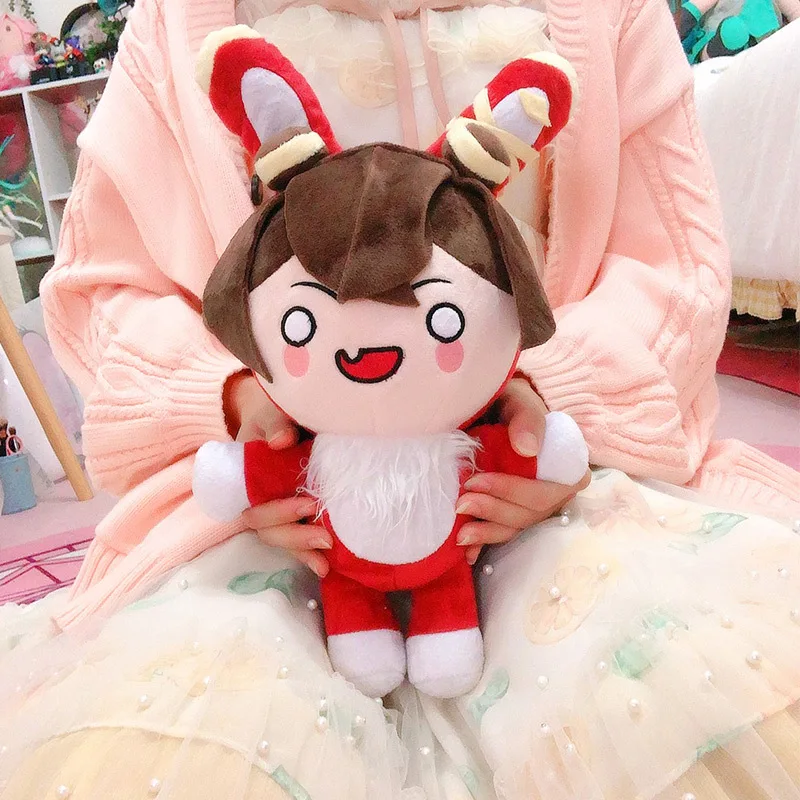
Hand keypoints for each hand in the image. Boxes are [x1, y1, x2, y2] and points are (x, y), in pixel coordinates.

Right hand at [225, 372, 330, 575]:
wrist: (299, 407)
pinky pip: (298, 536)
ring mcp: (280, 503)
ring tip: (325, 553)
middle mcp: (261, 493)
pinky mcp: (301, 511)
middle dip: (291, 534)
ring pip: (280, 535)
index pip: (251, 501)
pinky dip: (309, 553)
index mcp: (248, 472)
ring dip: (300, 547)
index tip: (305, 506)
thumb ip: (276, 422)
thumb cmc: (280, 409)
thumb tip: (281, 440)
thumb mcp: (274, 410)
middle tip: (322, 534)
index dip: (273, 511)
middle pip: (264, 525)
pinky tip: (326, 566)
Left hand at [457, 377, 589, 563]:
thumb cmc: (509, 401)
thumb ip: (525, 417)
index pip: (551, 491)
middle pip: (530, 513)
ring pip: (515, 527)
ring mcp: (531, 503)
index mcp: (565, 464)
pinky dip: (484, 544)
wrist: (489, 408)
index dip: (515, 492)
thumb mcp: (518, 399)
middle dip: (495, 511)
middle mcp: (553, 488)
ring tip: (460, 532)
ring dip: (488, 533)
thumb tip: (528, 449)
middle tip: (461, 502)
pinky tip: (466, 552)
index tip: (477, 481)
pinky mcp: (510, 511)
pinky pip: (501, 534)